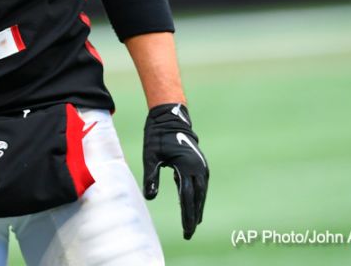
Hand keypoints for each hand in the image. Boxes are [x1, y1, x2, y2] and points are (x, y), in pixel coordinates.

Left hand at [143, 103, 207, 239]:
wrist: (170, 117)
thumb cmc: (157, 136)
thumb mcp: (150, 156)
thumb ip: (151, 177)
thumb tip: (149, 197)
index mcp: (186, 166)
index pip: (188, 197)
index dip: (187, 215)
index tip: (186, 230)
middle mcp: (198, 168)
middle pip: (198, 198)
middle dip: (194, 216)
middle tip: (189, 233)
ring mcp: (201, 166)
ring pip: (201, 192)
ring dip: (197, 208)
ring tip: (193, 223)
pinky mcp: (200, 165)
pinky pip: (200, 185)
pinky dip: (198, 197)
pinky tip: (193, 206)